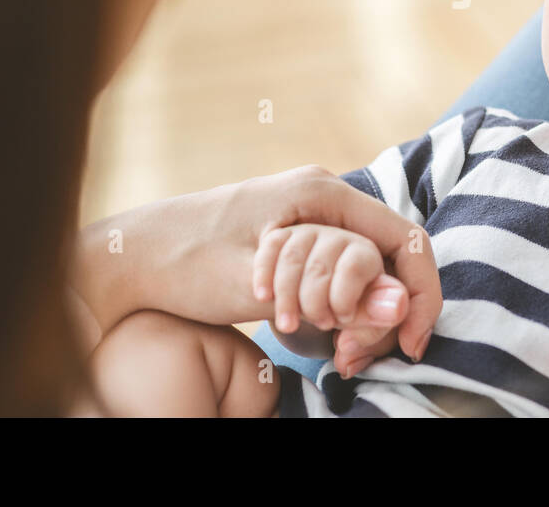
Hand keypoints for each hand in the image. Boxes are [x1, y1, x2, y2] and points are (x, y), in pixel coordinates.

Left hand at [71, 165, 441, 361]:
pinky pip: (338, 268)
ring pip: (365, 266)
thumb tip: (401, 304)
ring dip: (358, 313)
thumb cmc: (183, 264)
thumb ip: (334, 296)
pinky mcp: (293, 234)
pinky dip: (337, 305)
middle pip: (388, 255)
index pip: (406, 238)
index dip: (421, 292)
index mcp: (321, 191)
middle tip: (355, 358)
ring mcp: (308, 212)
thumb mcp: (261, 290)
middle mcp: (322, 194)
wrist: (127, 258)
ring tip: (334, 352)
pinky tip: (318, 334)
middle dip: (385, 310)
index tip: (413, 343)